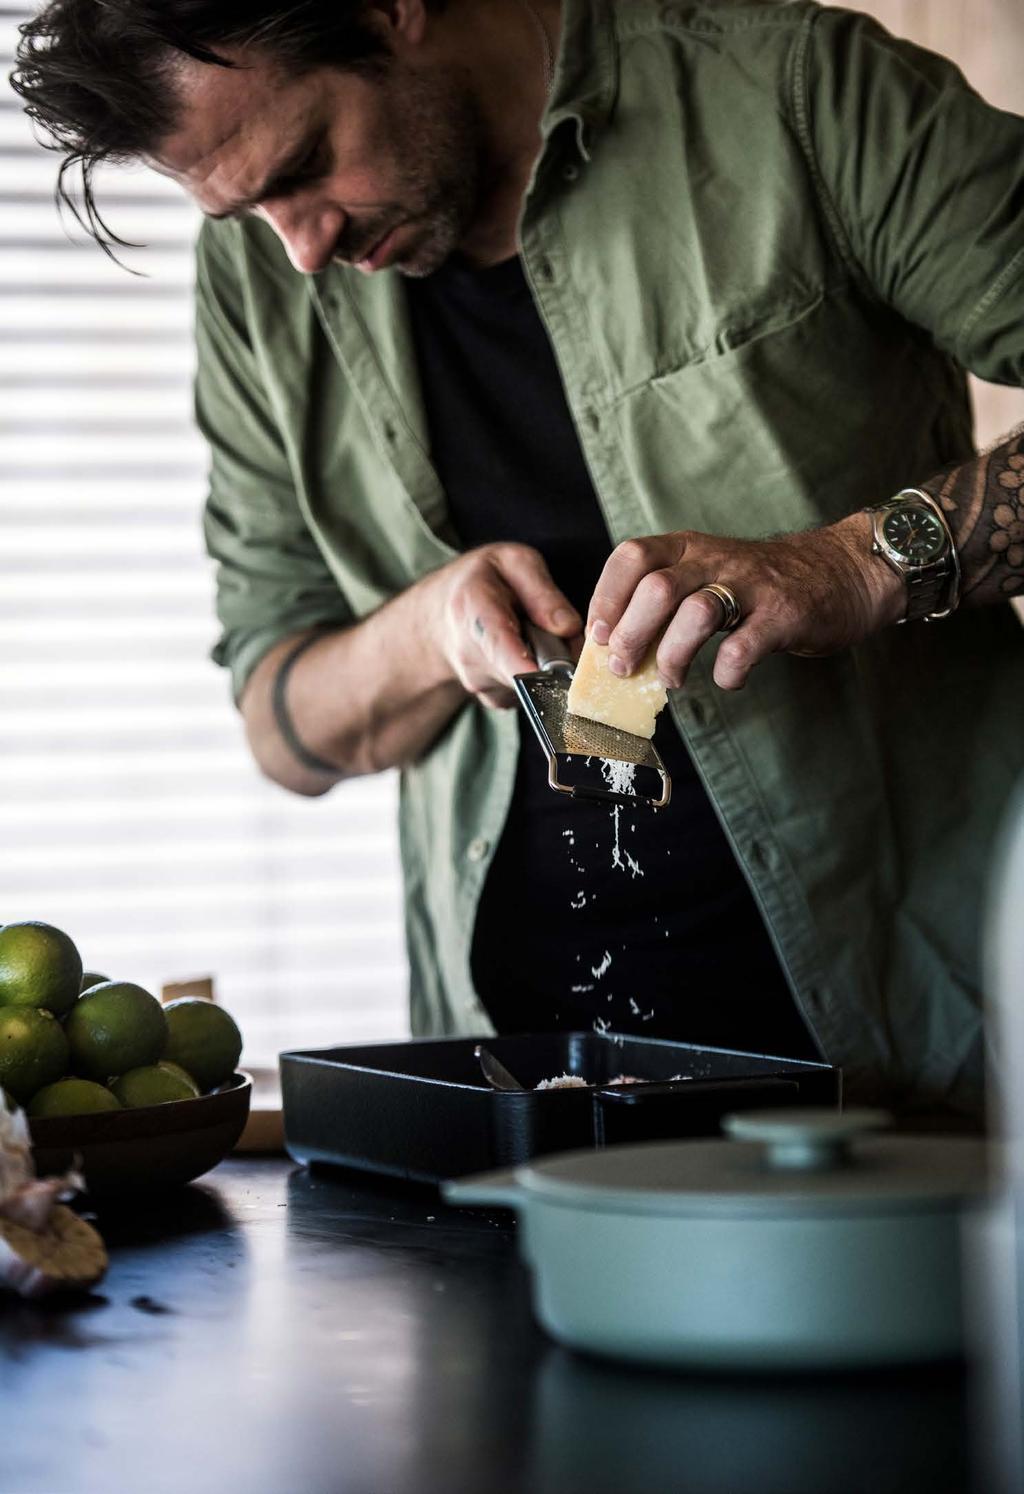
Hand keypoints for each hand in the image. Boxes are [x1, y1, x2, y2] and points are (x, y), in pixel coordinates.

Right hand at [432, 543, 582, 707]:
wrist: (440, 615)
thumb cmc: (482, 581)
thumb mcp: (514, 563)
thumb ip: (542, 592)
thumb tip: (568, 628)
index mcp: (473, 611)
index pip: (498, 645)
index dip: (525, 665)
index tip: (549, 677)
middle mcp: (470, 655)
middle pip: (528, 671)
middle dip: (555, 657)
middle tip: (553, 628)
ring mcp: (478, 682)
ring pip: (535, 683)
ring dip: (546, 664)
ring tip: (530, 636)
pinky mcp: (492, 698)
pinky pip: (530, 692)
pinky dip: (537, 675)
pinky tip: (522, 653)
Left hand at [587, 512, 904, 690]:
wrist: (844, 572)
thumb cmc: (763, 584)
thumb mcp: (709, 572)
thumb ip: (667, 599)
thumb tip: (616, 645)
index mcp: (689, 547)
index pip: (632, 557)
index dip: (606, 598)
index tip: (599, 636)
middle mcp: (716, 559)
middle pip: (656, 588)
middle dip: (631, 635)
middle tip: (626, 668)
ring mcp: (752, 585)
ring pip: (695, 613)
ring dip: (673, 656)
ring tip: (673, 679)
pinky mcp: (784, 615)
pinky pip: (744, 648)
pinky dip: (727, 673)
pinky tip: (728, 680)